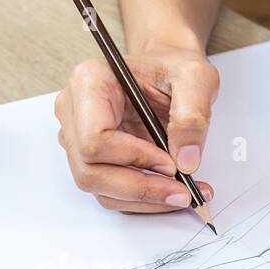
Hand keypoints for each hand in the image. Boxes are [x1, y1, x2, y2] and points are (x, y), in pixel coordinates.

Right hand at [54, 42, 217, 212]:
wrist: (166, 73)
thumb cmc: (171, 68)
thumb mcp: (195, 78)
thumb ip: (192, 115)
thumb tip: (186, 160)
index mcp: (89, 82)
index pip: (95, 138)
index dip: (133, 158)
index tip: (170, 163)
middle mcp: (74, 112)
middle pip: (90, 171)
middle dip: (139, 188)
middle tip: (181, 191)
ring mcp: (77, 139)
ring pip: (99, 188)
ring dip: (143, 199)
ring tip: (182, 194)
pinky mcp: (90, 160)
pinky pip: (110, 192)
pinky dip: (142, 200)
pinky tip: (170, 192)